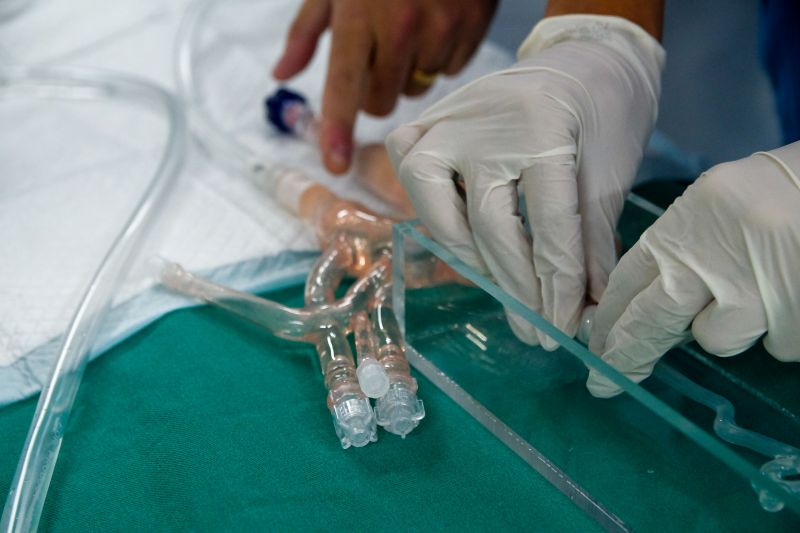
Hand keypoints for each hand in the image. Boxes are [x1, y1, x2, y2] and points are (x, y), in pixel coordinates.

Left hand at [273, 0, 498, 174]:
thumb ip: (306, 32)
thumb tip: (281, 74)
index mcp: (359, 15)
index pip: (344, 86)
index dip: (337, 129)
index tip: (336, 165)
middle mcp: (401, 27)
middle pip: (382, 102)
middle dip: (374, 91)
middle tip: (375, 57)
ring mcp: (440, 29)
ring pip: (416, 90)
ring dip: (408, 72)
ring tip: (409, 28)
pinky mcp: (471, 28)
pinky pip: (448, 71)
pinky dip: (438, 57)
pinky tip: (435, 23)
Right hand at [386, 15, 663, 347]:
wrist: (584, 57)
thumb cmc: (605, 114)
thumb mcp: (611, 174)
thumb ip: (591, 243)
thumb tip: (586, 310)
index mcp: (546, 127)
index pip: (548, 225)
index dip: (559, 287)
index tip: (565, 329)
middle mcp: (486, 121)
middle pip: (488, 223)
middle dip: (516, 287)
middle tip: (535, 330)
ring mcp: (448, 118)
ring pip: (431, 197)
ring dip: (464, 252)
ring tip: (498, 284)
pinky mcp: (428, 120)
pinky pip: (408, 166)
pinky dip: (428, 206)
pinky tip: (459, 233)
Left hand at [587, 143, 799, 397]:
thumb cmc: (787, 189)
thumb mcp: (720, 205)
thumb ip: (687, 250)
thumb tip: (657, 303)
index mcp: (687, 221)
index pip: (626, 280)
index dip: (606, 318)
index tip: (592, 344)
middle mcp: (709, 258)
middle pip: (648, 322)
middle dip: (625, 356)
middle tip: (605, 383)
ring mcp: (752, 291)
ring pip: (716, 339)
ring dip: (733, 326)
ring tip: (767, 288)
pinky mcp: (791, 317)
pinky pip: (775, 343)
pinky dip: (783, 329)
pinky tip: (798, 294)